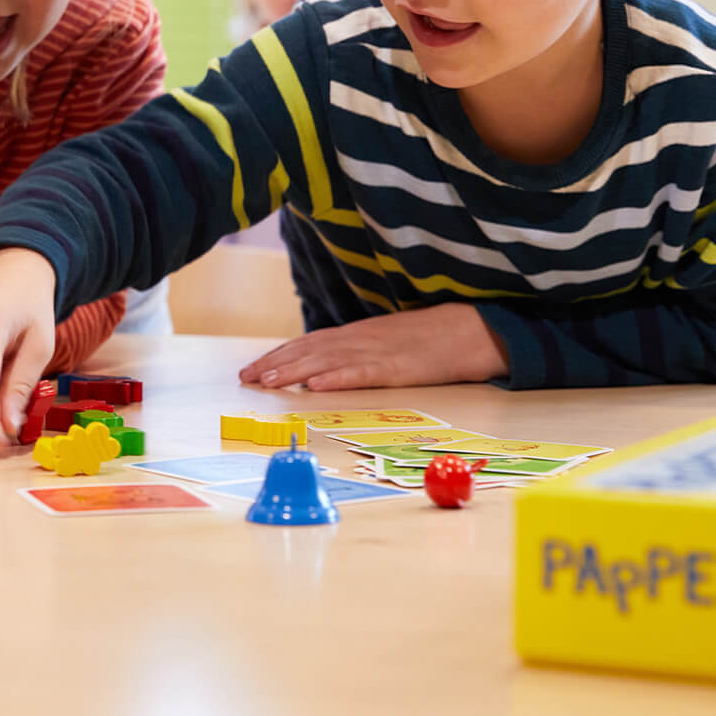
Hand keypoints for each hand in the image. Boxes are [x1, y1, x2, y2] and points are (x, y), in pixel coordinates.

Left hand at [238, 304, 506, 390]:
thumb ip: (357, 354)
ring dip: (295, 371)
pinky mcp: (397, 368)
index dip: (278, 355)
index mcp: (356, 335)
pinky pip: (362, 374)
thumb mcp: (386, 343)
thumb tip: (325, 371)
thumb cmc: (429, 341)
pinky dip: (337, 379)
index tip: (251, 369)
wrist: (471, 329)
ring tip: (268, 381)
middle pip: (309, 351)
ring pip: (327, 362)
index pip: (308, 343)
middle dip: (274, 364)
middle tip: (245, 377)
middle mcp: (360, 340)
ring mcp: (377, 352)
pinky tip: (317, 386)